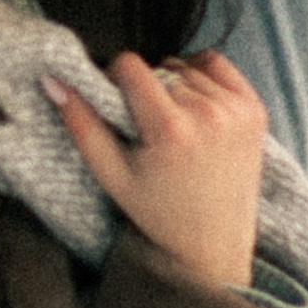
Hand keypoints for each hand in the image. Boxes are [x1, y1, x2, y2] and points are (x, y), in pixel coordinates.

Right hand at [47, 50, 266, 292]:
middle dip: (146, 89)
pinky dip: (202, 76)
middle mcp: (209, 115)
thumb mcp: (112, 175)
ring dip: (174, 85)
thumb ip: (81, 125)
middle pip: (159, 68)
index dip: (115, 79)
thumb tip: (53, 80)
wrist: (213, 242)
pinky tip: (194, 105)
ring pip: (187, 67)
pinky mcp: (255, 109)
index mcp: (171, 129)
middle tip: (147, 127)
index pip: (131, 66)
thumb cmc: (158, 212)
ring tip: (173, 124)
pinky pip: (218, 65)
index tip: (117, 105)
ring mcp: (237, 111)